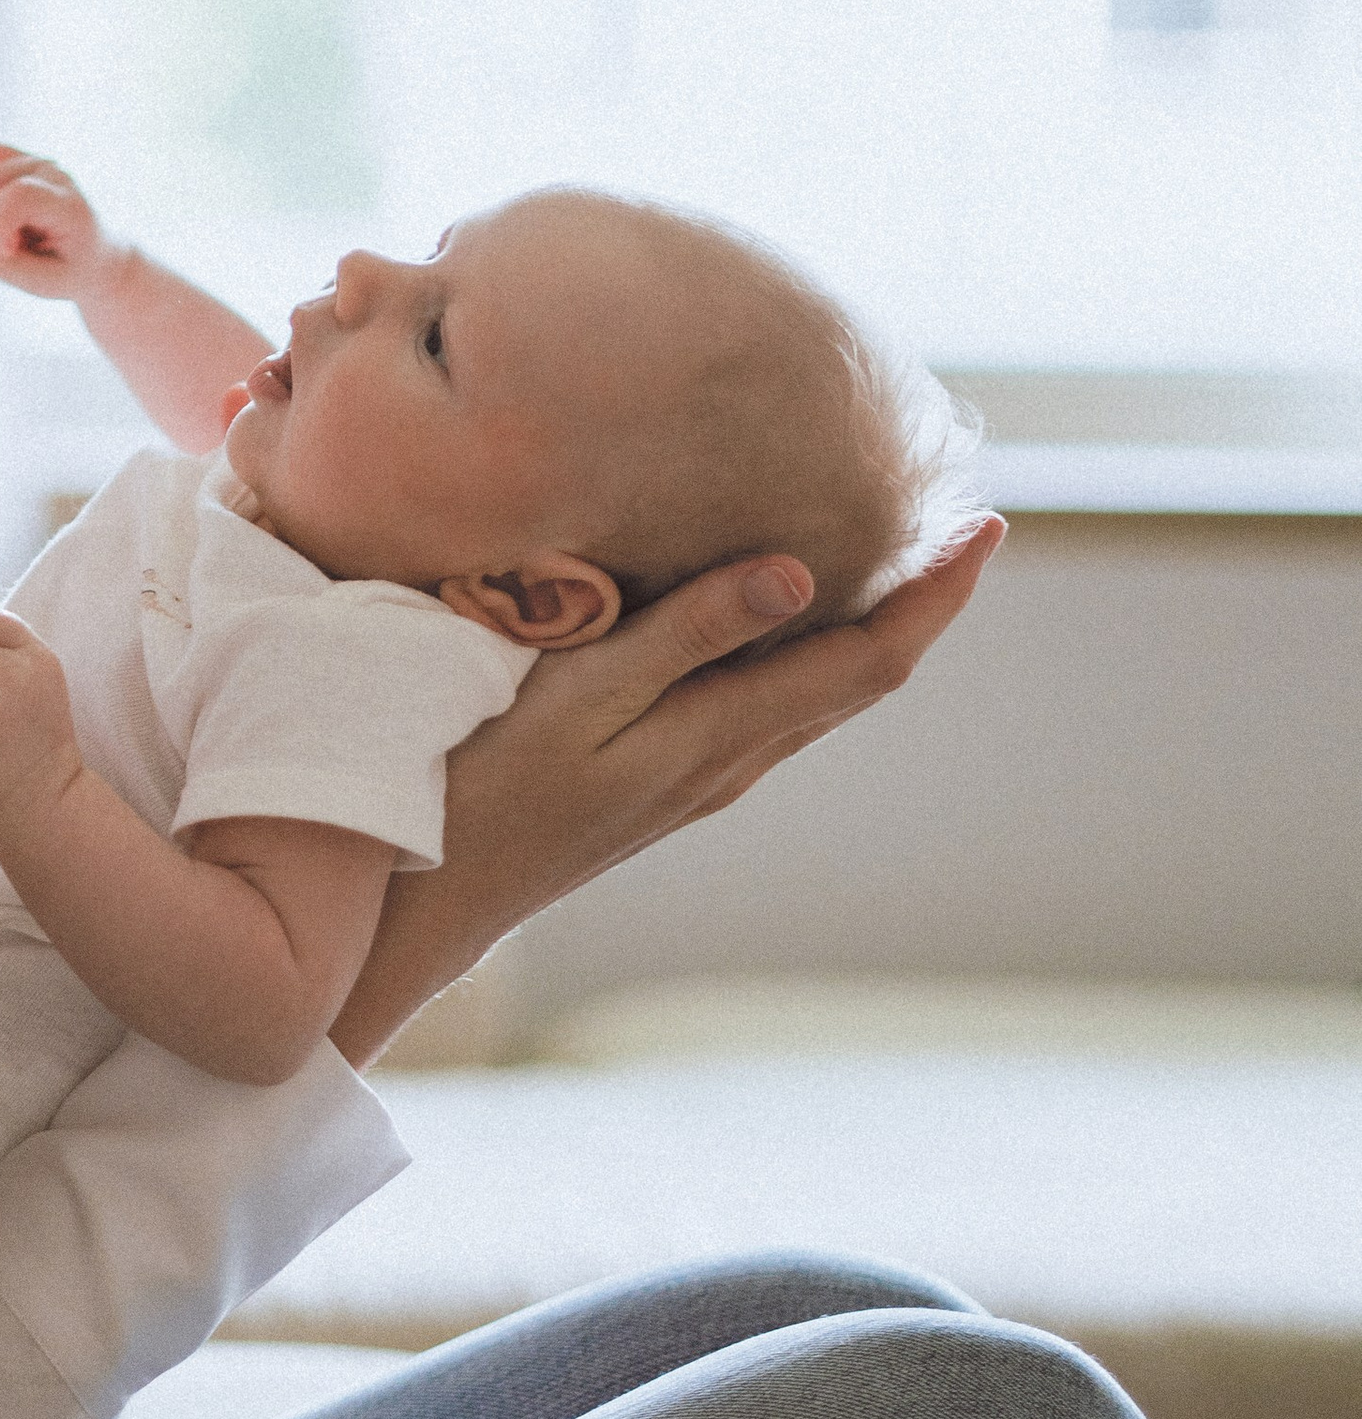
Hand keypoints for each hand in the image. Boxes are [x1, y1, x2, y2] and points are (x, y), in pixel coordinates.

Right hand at [0, 140, 122, 304]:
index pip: (18, 197)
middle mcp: (58, 176)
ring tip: (2, 240)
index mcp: (70, 205)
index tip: (8, 253)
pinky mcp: (24, 162)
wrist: (99, 255)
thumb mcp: (44, 283)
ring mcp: (41, 165)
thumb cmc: (72, 270)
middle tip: (3, 255)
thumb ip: (2, 266)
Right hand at [330, 521, 1004, 1063]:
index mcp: (723, 737)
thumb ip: (684, 633)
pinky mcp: (661, 776)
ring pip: (817, 693)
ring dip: (868, 624)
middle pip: (860, 676)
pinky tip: (782, 612)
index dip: (936, 596)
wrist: (431, 902)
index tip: (988, 525)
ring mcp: (697, 776)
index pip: (868, 661)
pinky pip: (765, 703)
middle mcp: (729, 761)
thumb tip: (800, 574)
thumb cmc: (484, 785)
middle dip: (919, 600)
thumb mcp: (579, 695)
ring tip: (894, 552)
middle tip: (960, 516)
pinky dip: (804, 647)